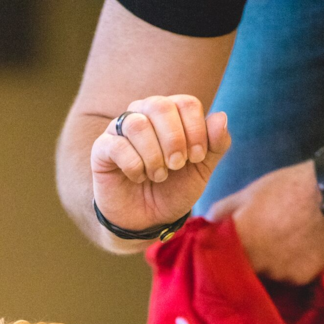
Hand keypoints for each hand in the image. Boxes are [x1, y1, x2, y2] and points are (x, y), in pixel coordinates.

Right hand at [91, 95, 230, 231]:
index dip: (196, 130)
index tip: (197, 158)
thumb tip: (221, 117)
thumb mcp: (200, 171)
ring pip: (137, 124)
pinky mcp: (102, 148)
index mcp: (171, 114)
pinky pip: (117, 146)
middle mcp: (144, 114)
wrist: (146, 220)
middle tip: (177, 165)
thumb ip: (215, 146)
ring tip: (158, 176)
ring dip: (153, 155)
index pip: (186, 103)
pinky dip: (134, 165)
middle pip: (160, 106)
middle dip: (175, 139)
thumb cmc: (172, 190)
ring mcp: (120, 130)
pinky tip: (138, 177)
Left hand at [207, 160, 323, 284]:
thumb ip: (219, 213)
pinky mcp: (300, 279)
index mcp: (239, 245)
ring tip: (279, 246)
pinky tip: (296, 250)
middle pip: (243, 275)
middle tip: (256, 248)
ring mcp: (280, 274)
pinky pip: (288, 279)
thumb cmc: (284, 189)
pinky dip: (289, 269)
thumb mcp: (246, 194)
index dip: (220, 262)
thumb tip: (203, 226)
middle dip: (245, 265)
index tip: (222, 257)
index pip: (218, 265)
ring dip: (268, 267)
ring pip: (266, 278)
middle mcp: (257, 265)